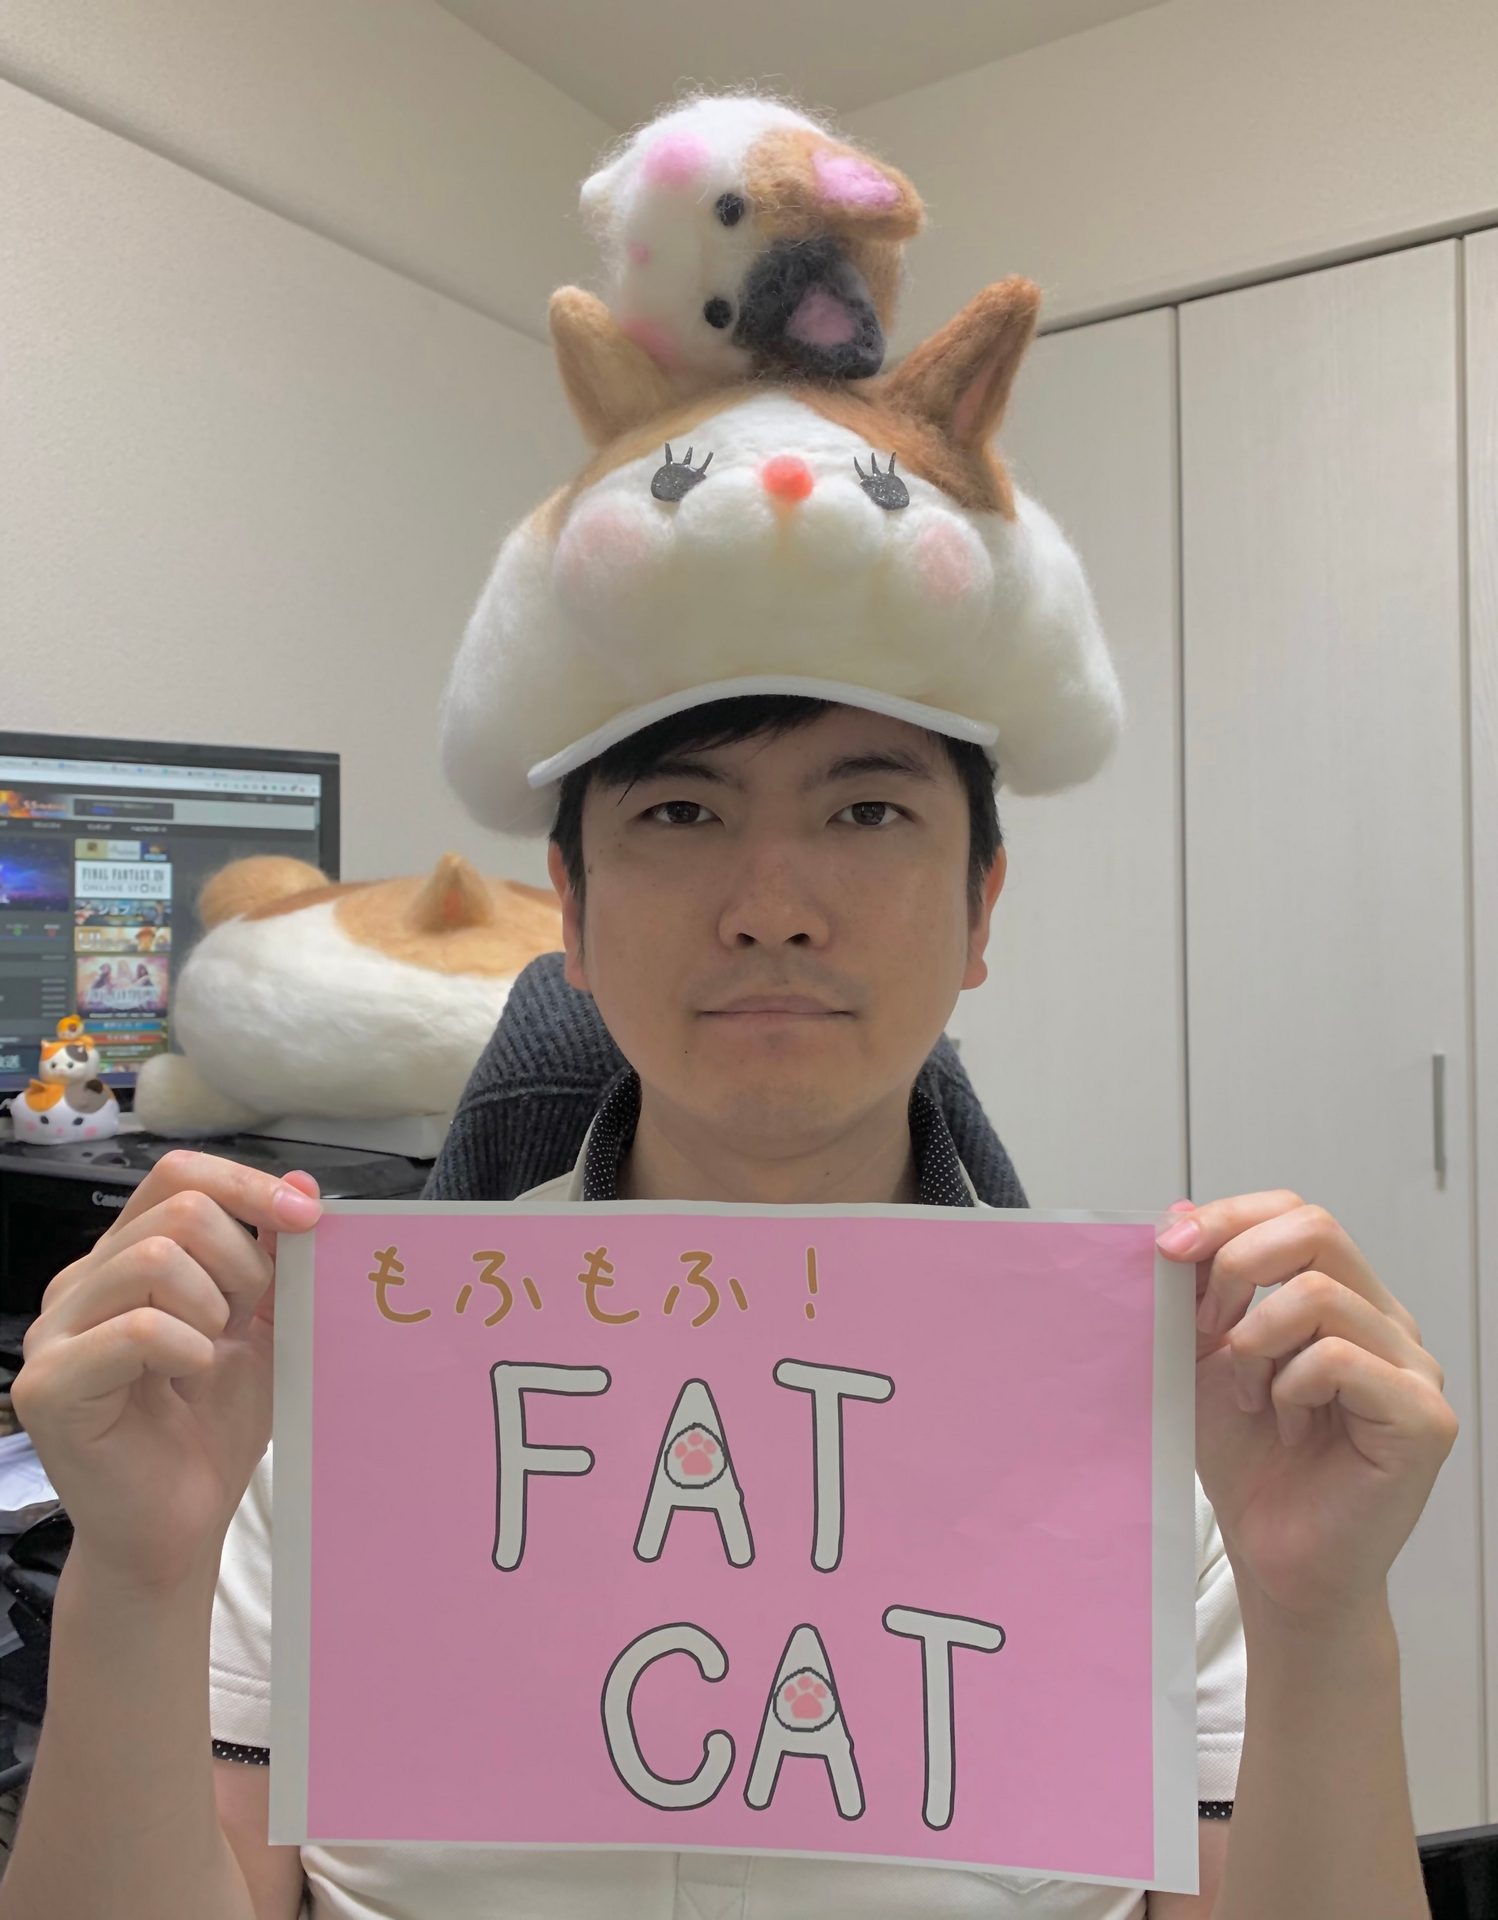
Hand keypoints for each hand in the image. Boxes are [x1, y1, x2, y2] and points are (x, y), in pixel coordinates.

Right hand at [12, 1150, 320, 1593]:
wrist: (179, 1525)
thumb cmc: (213, 1425)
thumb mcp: (263, 1327)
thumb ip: (276, 1258)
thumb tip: (301, 1184)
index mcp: (124, 1258)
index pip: (176, 1174)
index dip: (248, 1186)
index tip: (307, 1219)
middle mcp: (79, 1284)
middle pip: (177, 1210)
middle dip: (242, 1260)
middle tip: (249, 1320)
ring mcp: (54, 1333)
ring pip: (153, 1258)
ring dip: (213, 1305)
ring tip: (213, 1352)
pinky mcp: (49, 1386)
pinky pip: (135, 1332)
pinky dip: (186, 1350)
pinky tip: (191, 1379)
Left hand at [1157, 1193, 1455, 1621]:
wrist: (1273, 1558)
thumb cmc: (1248, 1461)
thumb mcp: (1204, 1358)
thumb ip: (1198, 1290)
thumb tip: (1177, 1213)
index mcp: (1344, 1298)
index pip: (1297, 1213)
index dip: (1228, 1217)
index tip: (1165, 1249)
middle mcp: (1387, 1323)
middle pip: (1317, 1228)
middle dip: (1237, 1262)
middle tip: (1202, 1324)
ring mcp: (1414, 1368)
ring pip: (1319, 1294)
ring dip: (1255, 1342)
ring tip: (1247, 1397)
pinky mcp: (1422, 1418)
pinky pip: (1339, 1359)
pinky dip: (1289, 1387)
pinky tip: (1286, 1427)